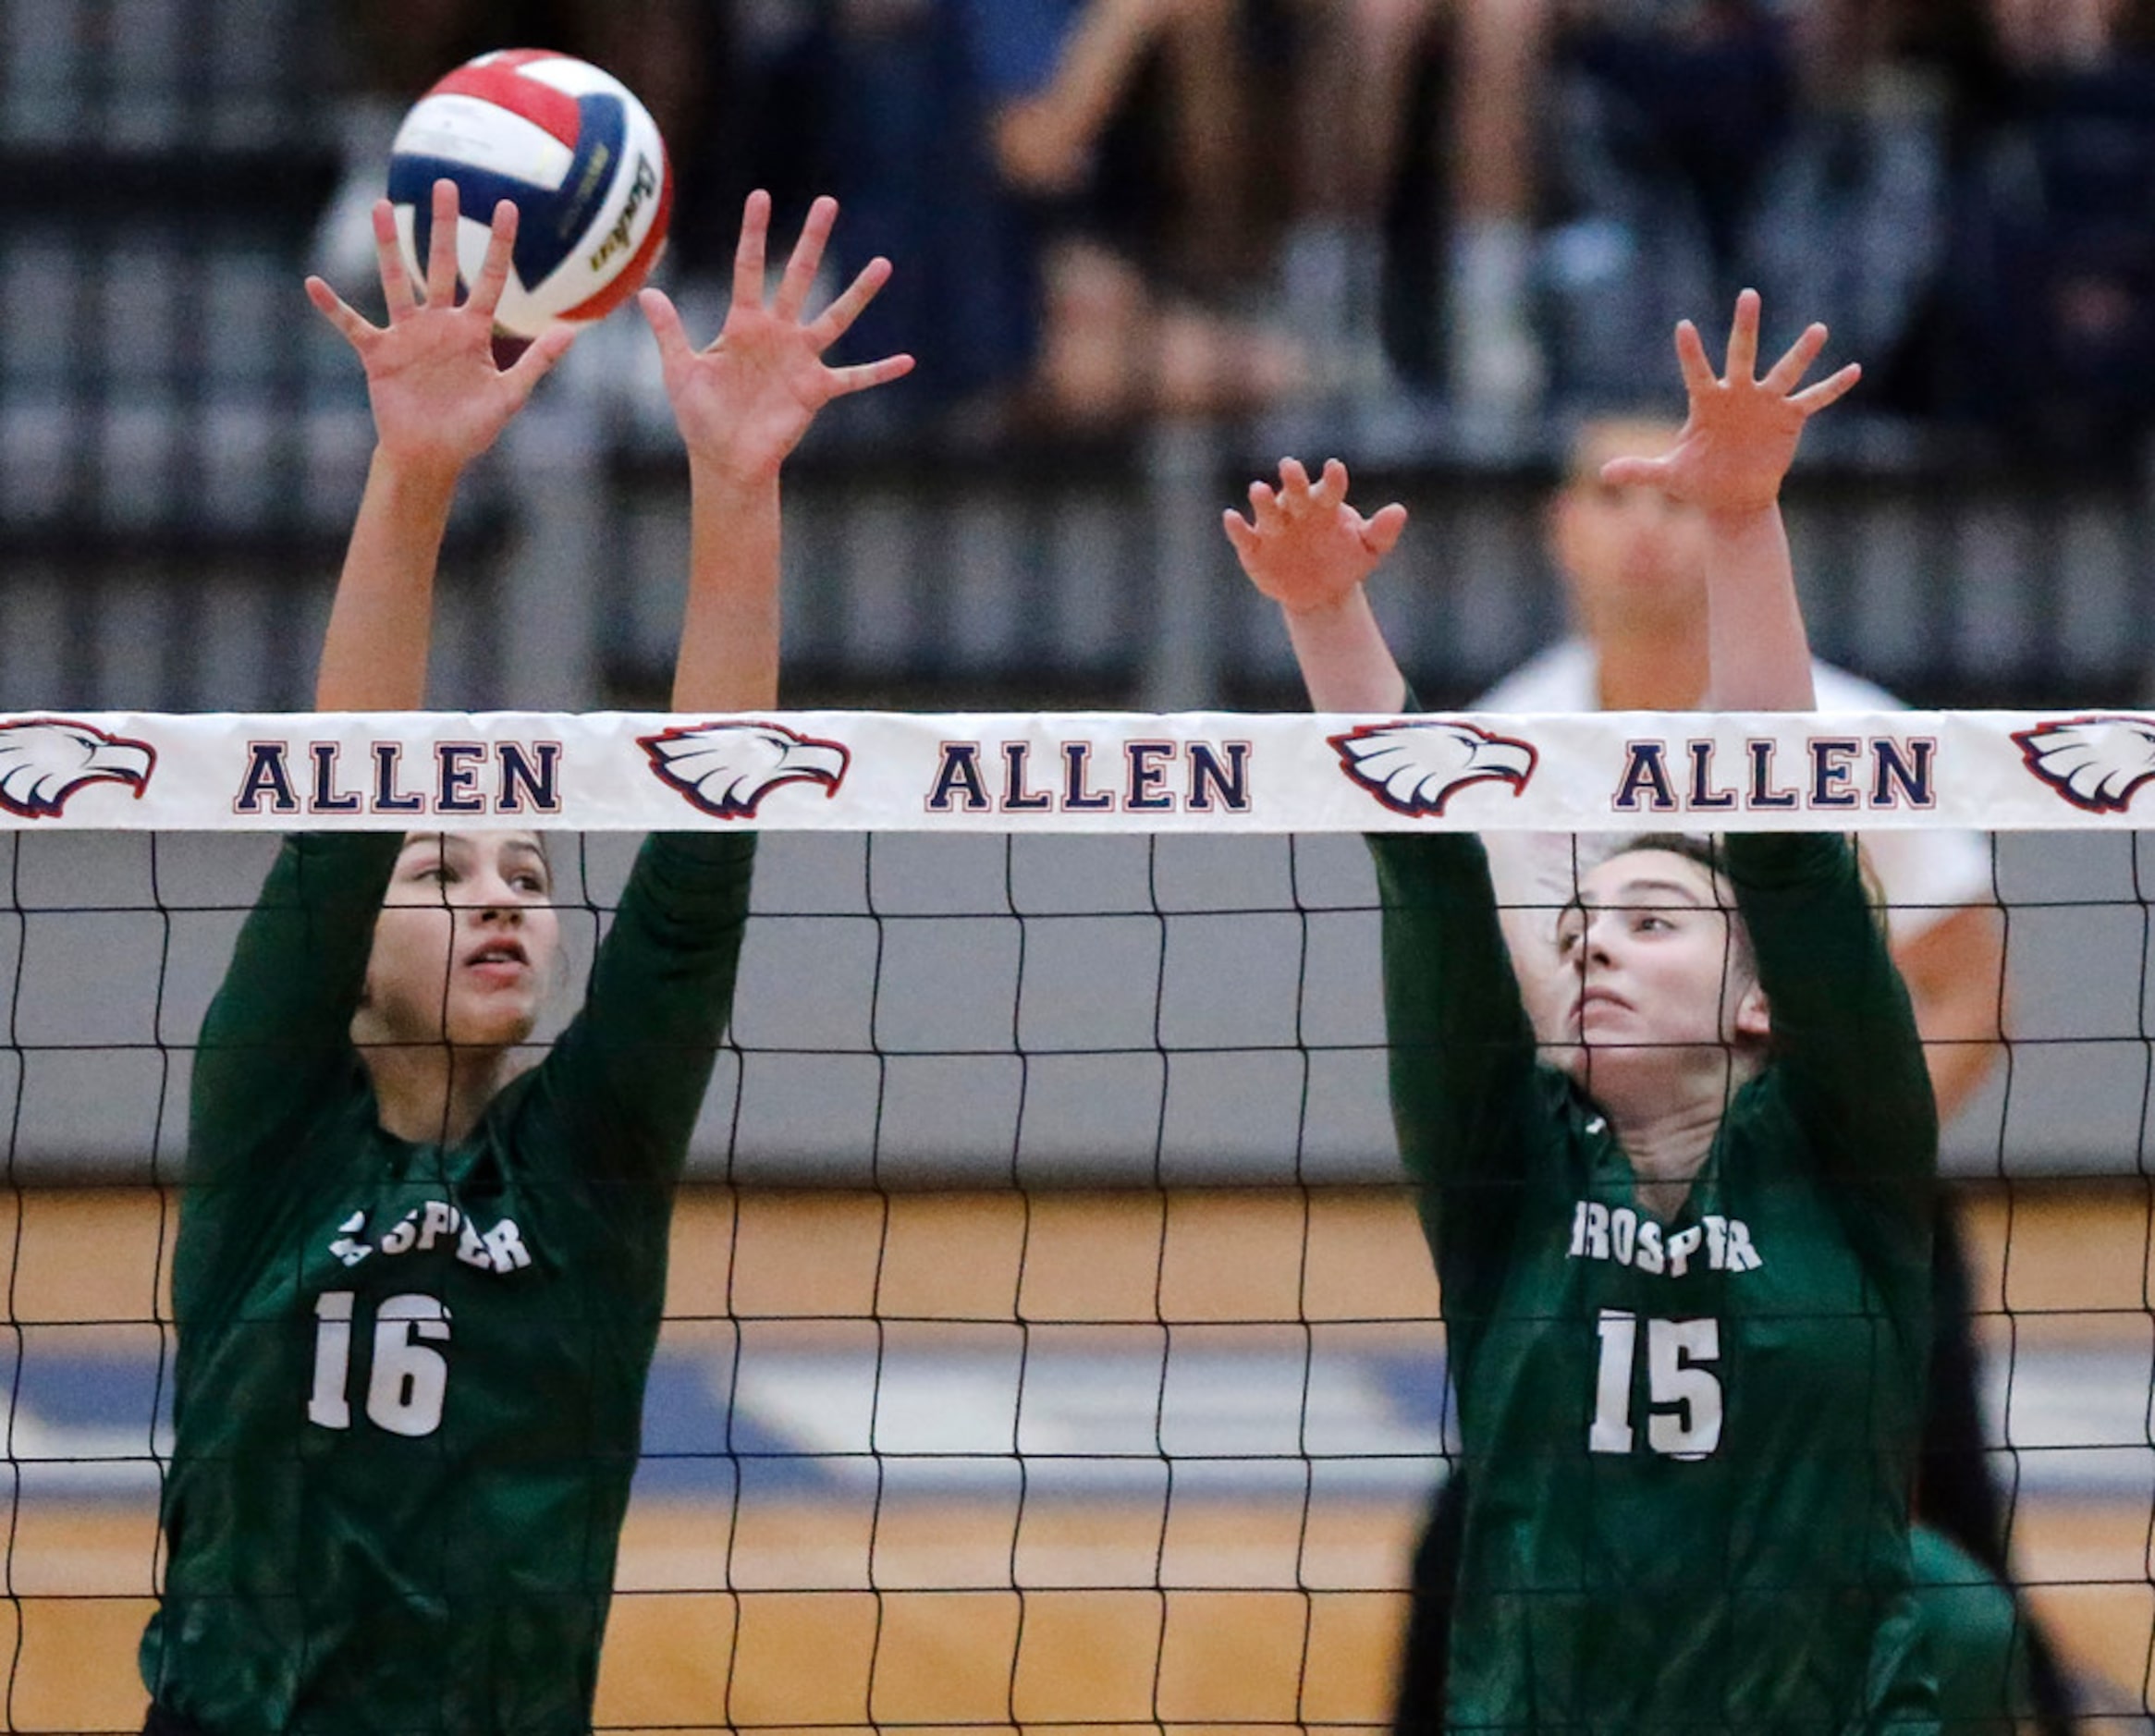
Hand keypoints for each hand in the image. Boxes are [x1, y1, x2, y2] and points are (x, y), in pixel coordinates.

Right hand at [305, 180, 575, 481]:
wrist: (433, 456)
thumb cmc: (471, 429)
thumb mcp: (509, 396)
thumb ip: (538, 362)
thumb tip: (571, 331)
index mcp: (473, 331)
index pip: (489, 278)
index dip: (499, 244)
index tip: (507, 205)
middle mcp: (439, 324)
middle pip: (440, 265)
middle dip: (443, 226)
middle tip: (445, 184)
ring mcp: (407, 336)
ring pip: (396, 282)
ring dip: (388, 247)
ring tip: (381, 206)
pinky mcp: (379, 354)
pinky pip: (353, 325)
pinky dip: (333, 307)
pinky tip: (313, 283)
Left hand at [641, 191, 913, 486]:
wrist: (726, 460)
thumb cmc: (701, 418)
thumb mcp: (680, 372)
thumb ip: (670, 331)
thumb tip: (647, 292)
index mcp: (742, 324)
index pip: (748, 268)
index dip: (753, 232)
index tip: (761, 196)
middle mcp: (777, 334)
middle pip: (797, 276)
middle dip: (812, 241)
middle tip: (827, 202)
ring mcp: (800, 360)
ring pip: (835, 317)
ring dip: (858, 293)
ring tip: (883, 265)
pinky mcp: (816, 390)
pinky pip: (855, 378)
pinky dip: (880, 371)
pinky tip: (908, 361)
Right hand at [1222, 458, 1407, 615]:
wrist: (1320, 593)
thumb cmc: (1344, 561)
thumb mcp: (1369, 550)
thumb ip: (1382, 532)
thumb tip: (1399, 511)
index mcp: (1325, 504)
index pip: (1330, 488)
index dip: (1333, 480)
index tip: (1336, 469)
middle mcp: (1297, 510)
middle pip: (1295, 491)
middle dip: (1293, 480)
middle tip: (1290, 466)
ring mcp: (1274, 527)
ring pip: (1267, 510)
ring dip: (1263, 500)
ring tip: (1259, 489)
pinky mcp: (1255, 548)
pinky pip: (1244, 535)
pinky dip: (1236, 527)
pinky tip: (1231, 517)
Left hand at [1601, 289, 1859, 517]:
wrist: (1731, 497)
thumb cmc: (1698, 480)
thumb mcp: (1669, 476)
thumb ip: (1639, 470)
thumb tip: (1603, 472)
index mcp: (1707, 403)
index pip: (1696, 372)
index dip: (1691, 353)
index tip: (1684, 326)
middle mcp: (1738, 394)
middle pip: (1742, 354)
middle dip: (1745, 327)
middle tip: (1748, 294)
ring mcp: (1765, 402)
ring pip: (1785, 371)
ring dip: (1801, 353)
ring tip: (1818, 329)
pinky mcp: (1789, 418)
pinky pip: (1814, 399)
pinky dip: (1833, 387)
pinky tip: (1854, 370)